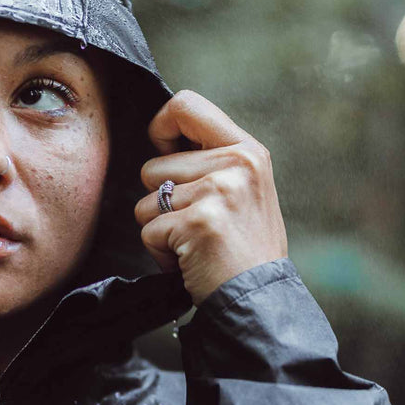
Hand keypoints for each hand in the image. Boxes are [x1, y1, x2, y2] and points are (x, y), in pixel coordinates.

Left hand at [133, 90, 287, 304]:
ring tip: (194, 244)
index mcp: (247, 150)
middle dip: (160, 203)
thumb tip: (162, 141)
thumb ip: (209, 162)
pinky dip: (161, 253)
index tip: (164, 153)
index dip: (160, 127)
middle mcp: (236, 164)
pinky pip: (148, 231)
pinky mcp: (199, 222)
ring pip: (145, 202)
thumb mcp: (242, 191)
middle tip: (195, 226)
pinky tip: (191, 260)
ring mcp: (218, 192)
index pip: (185, 105)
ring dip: (159, 230)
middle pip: (152, 166)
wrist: (259, 299)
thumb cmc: (243, 251)